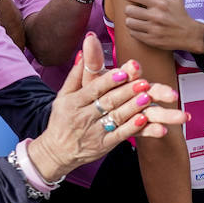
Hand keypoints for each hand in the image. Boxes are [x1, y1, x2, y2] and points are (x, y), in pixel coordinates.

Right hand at [28, 35, 184, 179]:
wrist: (56, 152)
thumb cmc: (61, 120)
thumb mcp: (63, 96)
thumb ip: (76, 74)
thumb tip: (83, 51)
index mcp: (73, 102)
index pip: (93, 89)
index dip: (109, 80)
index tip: (124, 72)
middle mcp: (84, 116)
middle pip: (108, 102)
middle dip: (127, 92)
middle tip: (144, 82)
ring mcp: (94, 132)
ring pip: (116, 118)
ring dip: (133, 108)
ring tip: (147, 98)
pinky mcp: (103, 145)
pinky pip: (120, 136)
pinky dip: (132, 128)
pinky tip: (143, 120)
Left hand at [122, 0, 203, 52]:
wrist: (189, 35)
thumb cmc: (180, 13)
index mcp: (160, 3)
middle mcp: (156, 16)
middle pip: (128, 10)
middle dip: (129, 8)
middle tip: (133, 9)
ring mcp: (153, 29)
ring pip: (129, 22)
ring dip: (130, 20)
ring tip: (135, 19)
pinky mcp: (151, 40)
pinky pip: (133, 33)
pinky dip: (133, 30)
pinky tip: (138, 27)